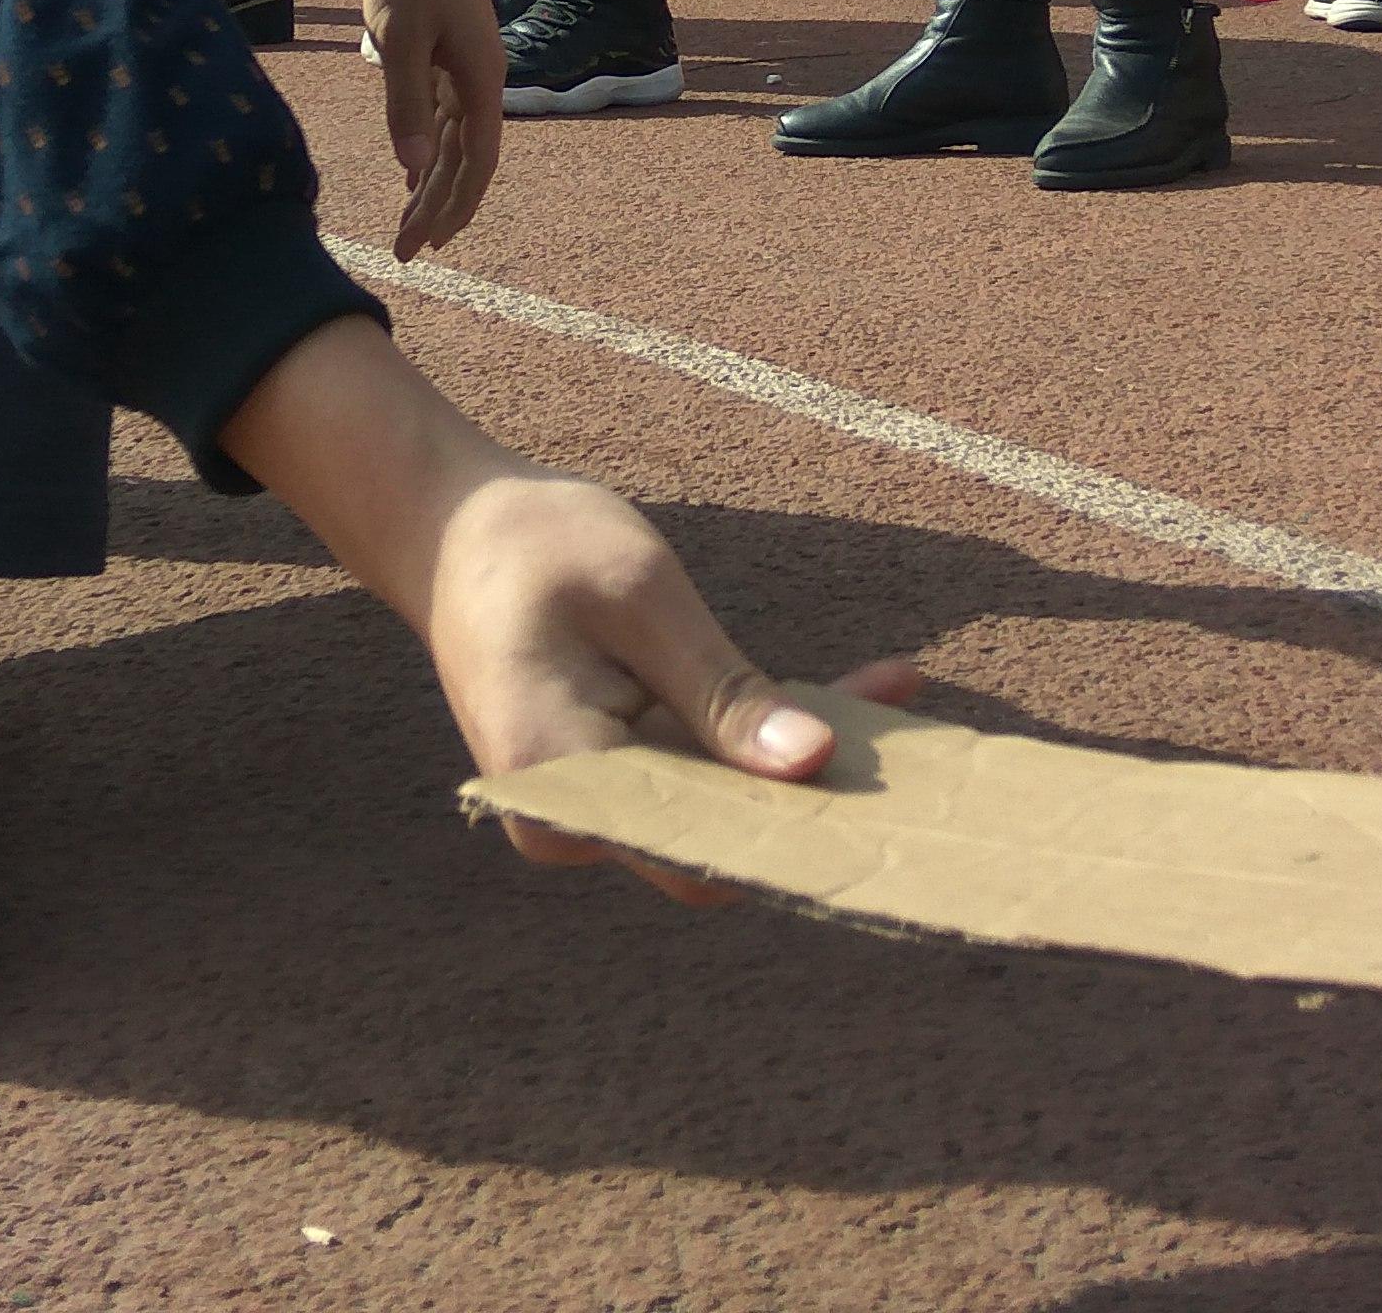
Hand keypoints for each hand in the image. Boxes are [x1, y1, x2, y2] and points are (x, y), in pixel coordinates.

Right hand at [217, 318, 922, 904]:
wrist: (452, 529)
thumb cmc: (536, 544)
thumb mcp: (642, 595)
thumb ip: (723, 689)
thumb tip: (813, 766)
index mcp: (559, 777)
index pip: (702, 852)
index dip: (800, 838)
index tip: (892, 808)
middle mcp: (572, 819)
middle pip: (723, 836)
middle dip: (821, 791)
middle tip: (929, 747)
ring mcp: (595, 806)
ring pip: (724, 808)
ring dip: (808, 758)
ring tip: (904, 700)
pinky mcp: (620, 776)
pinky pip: (708, 775)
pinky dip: (774, 736)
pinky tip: (866, 692)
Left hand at [342, 0, 502, 254]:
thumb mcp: (398, 40)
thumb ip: (407, 106)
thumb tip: (417, 170)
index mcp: (481, 78)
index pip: (477, 160)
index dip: (455, 204)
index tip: (428, 242)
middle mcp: (483, 78)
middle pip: (468, 158)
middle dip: (439, 206)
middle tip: (407, 250)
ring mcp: (468, 66)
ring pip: (455, 140)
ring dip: (433, 184)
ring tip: (409, 225)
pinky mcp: (449, 54)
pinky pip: (444, 117)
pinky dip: (430, 149)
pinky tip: (413, 174)